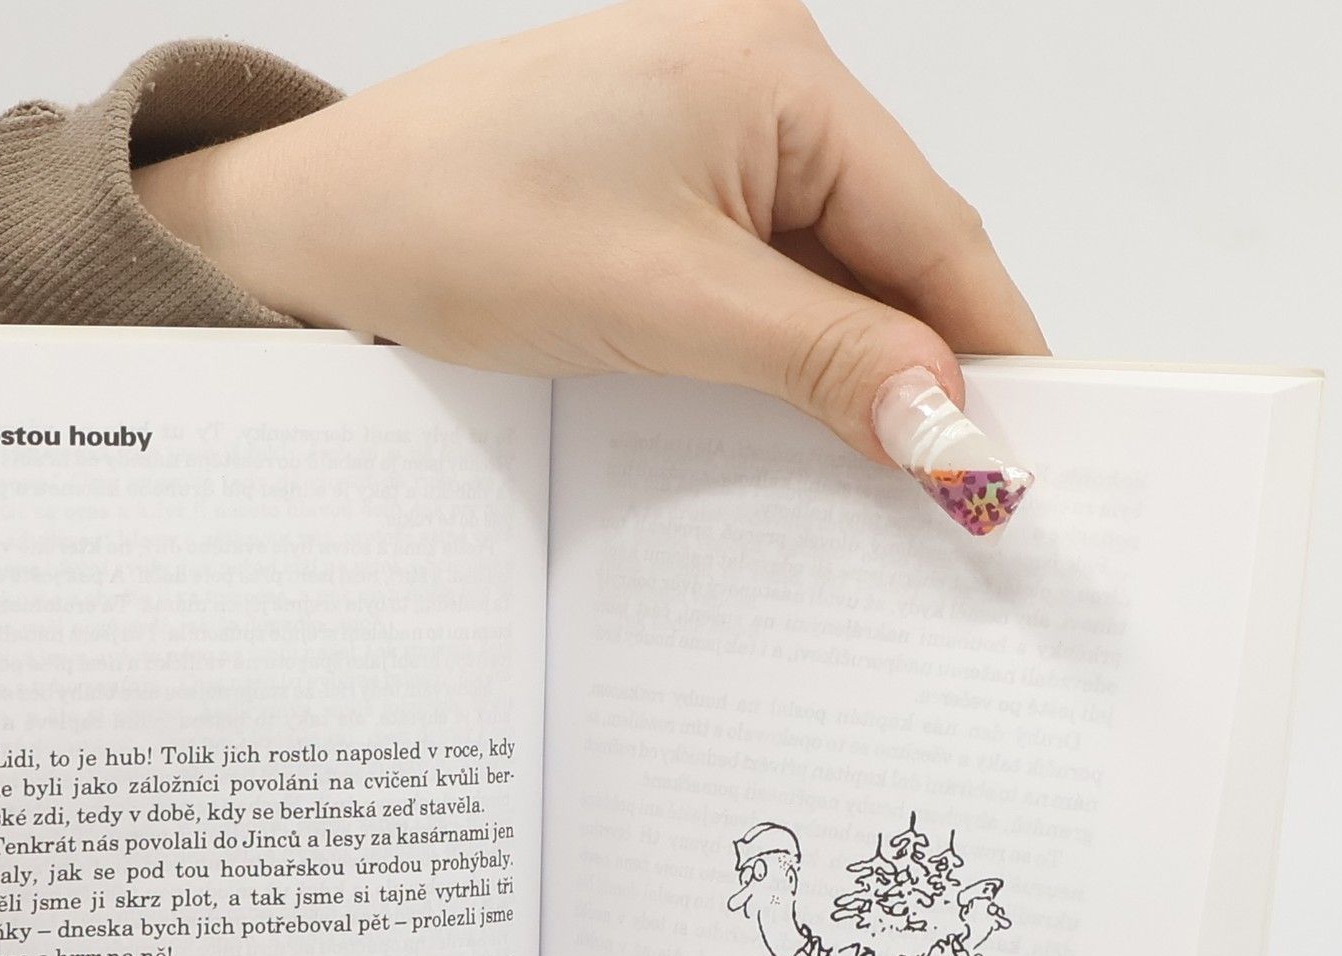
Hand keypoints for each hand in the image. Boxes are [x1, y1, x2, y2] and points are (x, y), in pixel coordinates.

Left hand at [136, 0, 1044, 462]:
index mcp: (777, 71)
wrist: (312, 229)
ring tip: (881, 482)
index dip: (988, 350)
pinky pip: (760, 278)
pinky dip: (785, 356)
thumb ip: (823, 360)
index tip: (1029, 455)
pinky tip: (793, 428)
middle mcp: (758, 82)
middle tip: (963, 496)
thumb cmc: (453, 224)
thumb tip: (952, 430)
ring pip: (826, 272)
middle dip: (921, 370)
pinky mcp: (663, 186)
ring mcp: (708, 133)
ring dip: (850, 372)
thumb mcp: (663, 303)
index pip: (933, 228)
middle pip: (890, 250)